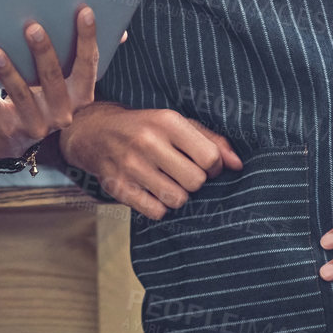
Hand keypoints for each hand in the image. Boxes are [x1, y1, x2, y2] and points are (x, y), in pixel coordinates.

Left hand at [0, 8, 117, 160]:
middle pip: (53, 79)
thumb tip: (121, 32)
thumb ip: (87, 59)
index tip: (84, 11)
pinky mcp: (9, 129)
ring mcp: (35, 125)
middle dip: (43, 53)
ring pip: (22, 94)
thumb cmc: (44, 99)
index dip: (87, 39)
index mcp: (81, 97)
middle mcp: (62, 114)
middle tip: (33, 27)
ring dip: (8, 71)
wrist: (13, 140)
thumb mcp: (68, 85)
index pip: (88, 65)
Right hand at [57, 104, 242, 218]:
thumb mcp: (176, 123)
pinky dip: (158, 207)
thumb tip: (238, 165)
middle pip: (196, 182)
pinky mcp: (117, 186)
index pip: (209, 157)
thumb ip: (211, 140)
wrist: (93, 132)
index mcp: (166, 121)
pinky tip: (151, 192)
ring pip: (178, 200)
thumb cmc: (145, 128)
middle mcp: (147, 141)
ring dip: (177, 196)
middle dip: (194, 182)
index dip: (213, 167)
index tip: (202, 164)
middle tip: (182, 174)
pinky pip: (156, 212)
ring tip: (166, 182)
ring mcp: (130, 165)